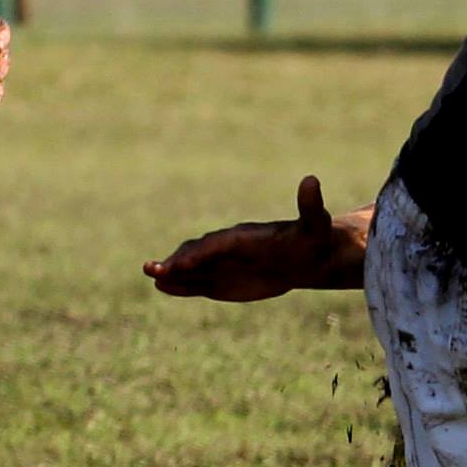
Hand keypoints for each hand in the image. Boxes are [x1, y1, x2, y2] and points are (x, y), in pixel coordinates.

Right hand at [144, 175, 357, 299]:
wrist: (309, 256)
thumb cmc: (312, 239)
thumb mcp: (315, 225)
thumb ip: (310, 206)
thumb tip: (312, 180)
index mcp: (244, 236)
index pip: (217, 245)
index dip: (200, 254)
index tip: (182, 263)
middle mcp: (227, 248)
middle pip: (197, 253)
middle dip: (177, 261)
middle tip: (154, 270)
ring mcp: (221, 263)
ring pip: (191, 267)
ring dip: (171, 272)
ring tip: (151, 276)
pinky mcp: (221, 279)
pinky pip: (197, 281)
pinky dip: (180, 284)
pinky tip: (161, 286)